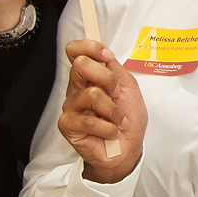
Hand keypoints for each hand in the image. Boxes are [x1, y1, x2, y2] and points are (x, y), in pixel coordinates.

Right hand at [59, 39, 145, 181]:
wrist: (127, 149)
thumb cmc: (128, 120)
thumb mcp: (128, 88)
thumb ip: (115, 68)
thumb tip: (104, 49)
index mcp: (90, 77)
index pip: (77, 51)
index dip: (90, 47)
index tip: (107, 55)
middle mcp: (78, 88)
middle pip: (81, 65)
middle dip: (107, 79)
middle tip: (116, 94)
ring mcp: (71, 106)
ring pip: (91, 94)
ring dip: (113, 110)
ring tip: (117, 120)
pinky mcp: (68, 125)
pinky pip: (90, 120)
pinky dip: (108, 128)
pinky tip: (110, 132)